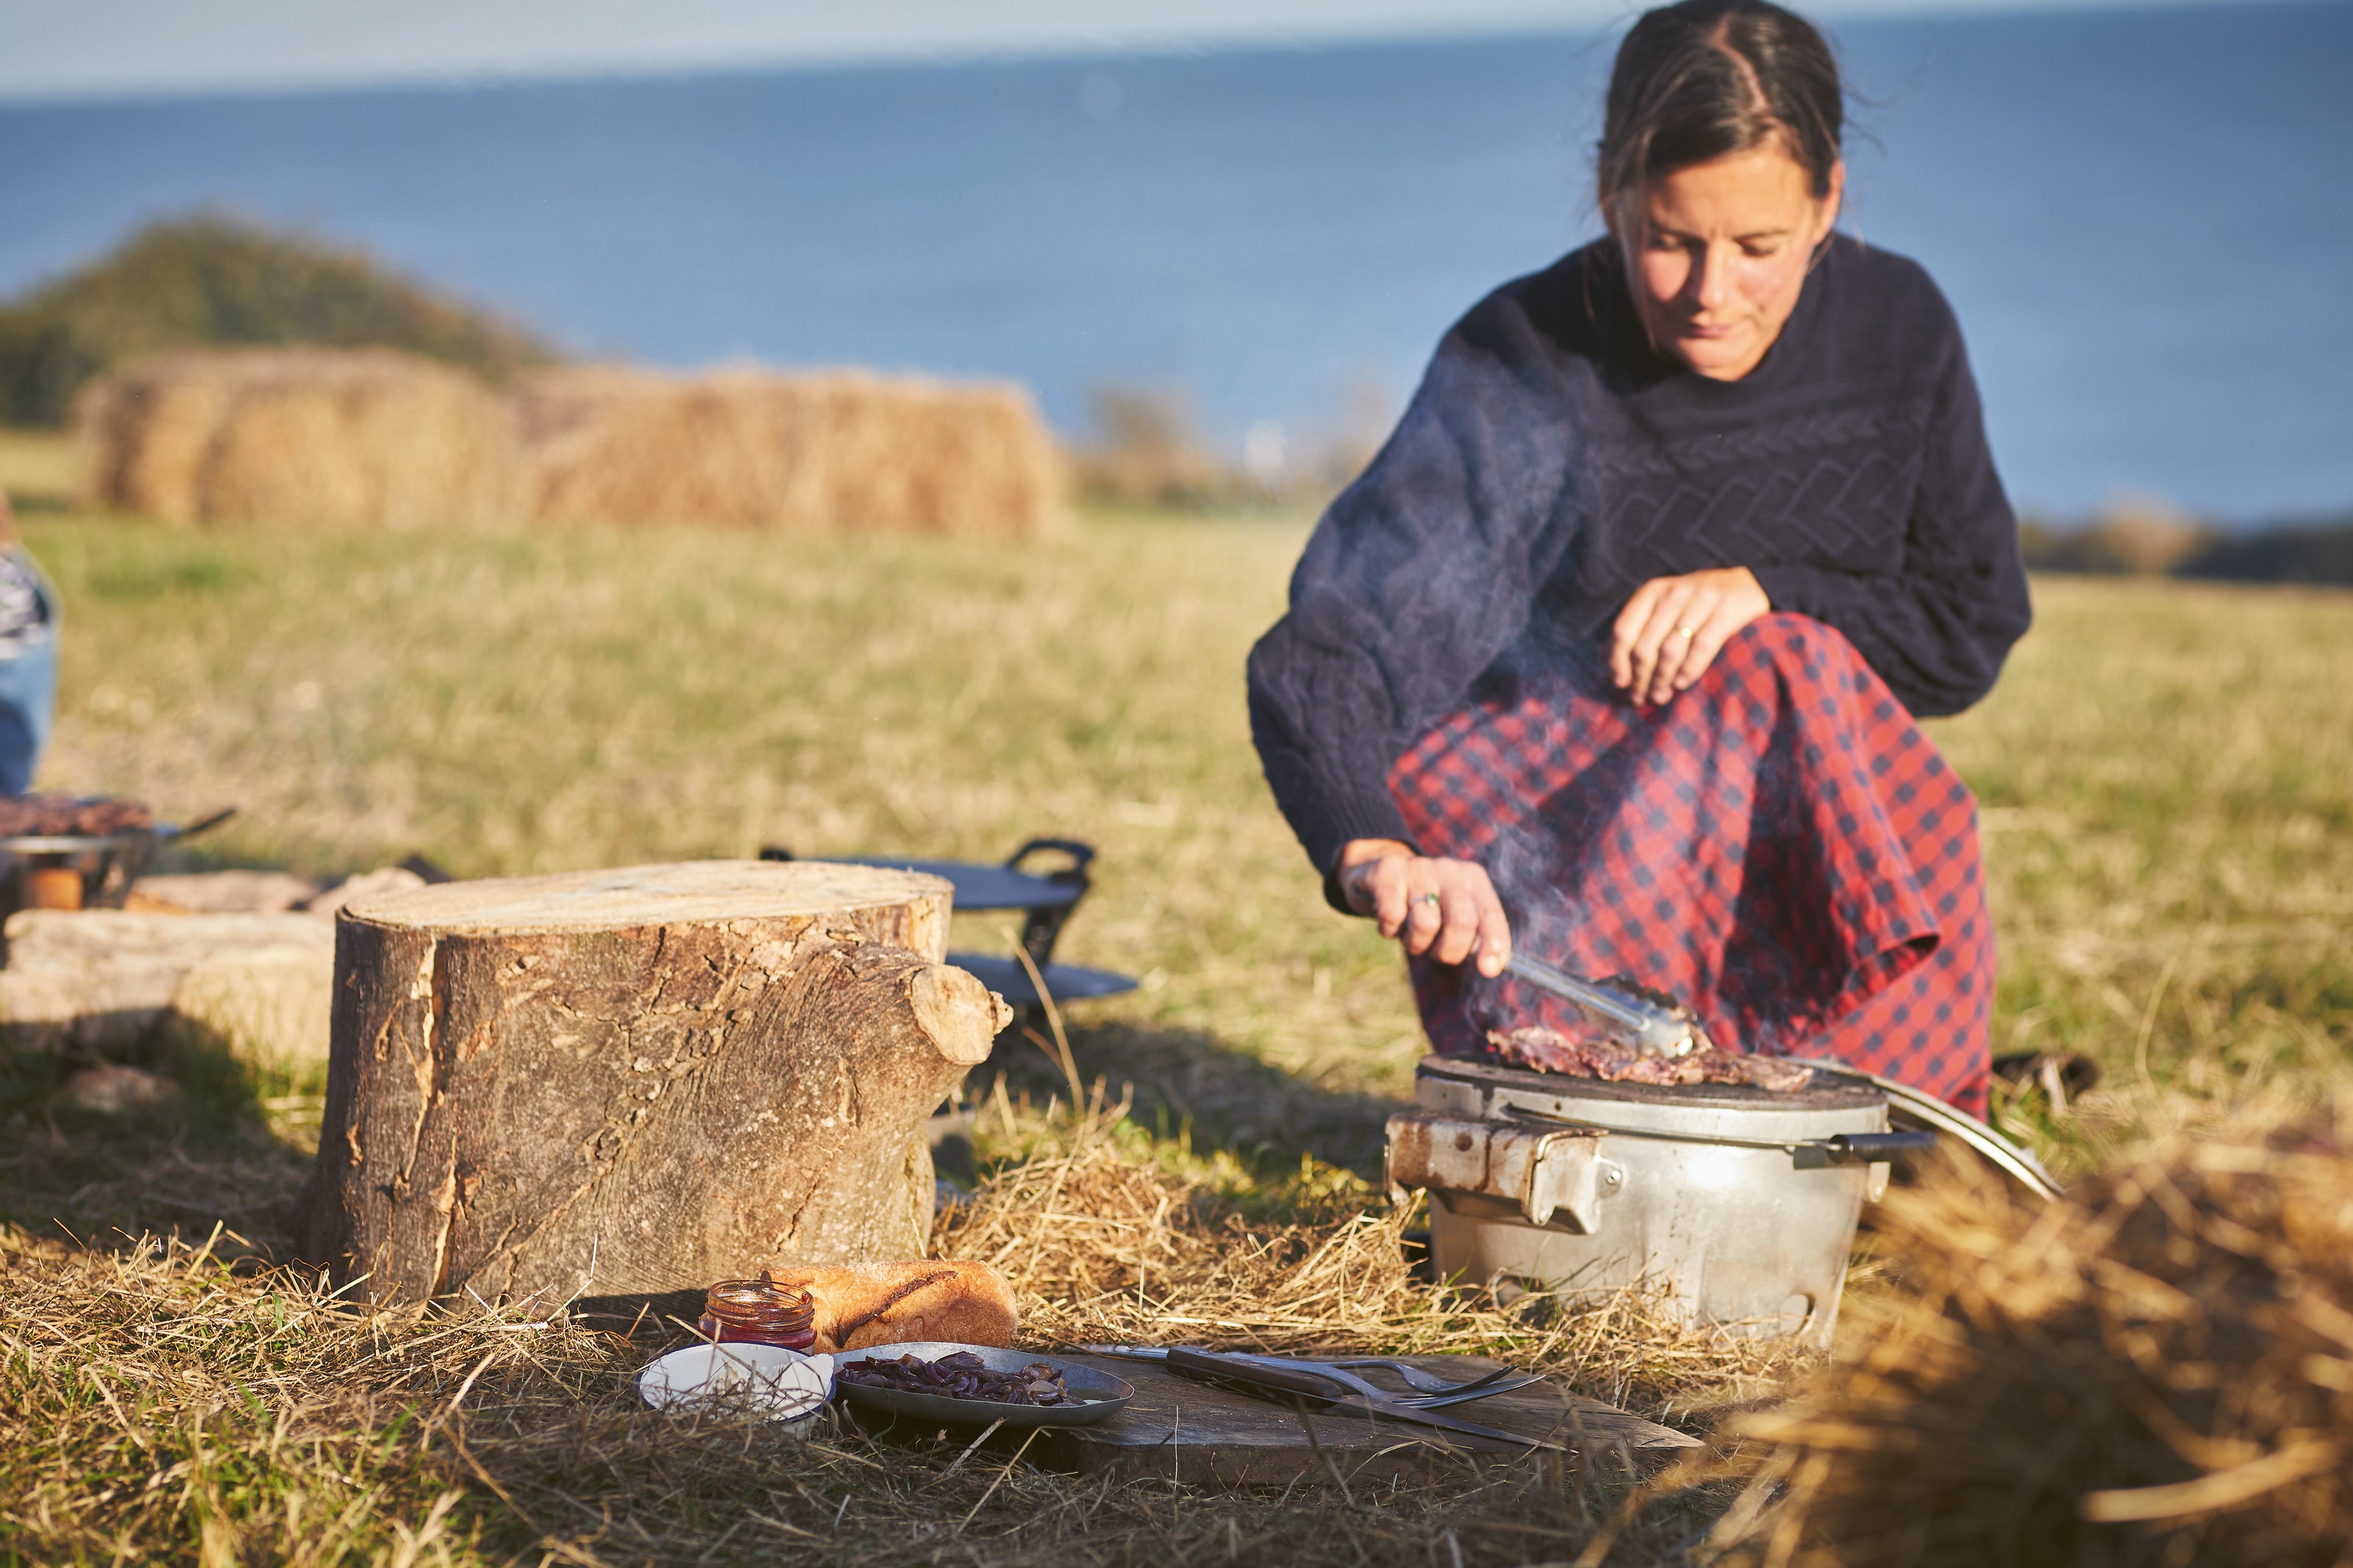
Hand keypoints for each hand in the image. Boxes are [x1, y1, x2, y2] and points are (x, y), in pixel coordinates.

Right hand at [1335, 839, 1510, 976]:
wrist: (1382, 875)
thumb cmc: (1426, 907)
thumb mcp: (1454, 917)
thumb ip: (1475, 939)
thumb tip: (1492, 967)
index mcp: (1473, 880)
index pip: (1490, 914)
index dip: (1493, 942)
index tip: (1487, 970)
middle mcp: (1449, 869)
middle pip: (1462, 921)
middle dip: (1448, 951)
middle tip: (1434, 953)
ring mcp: (1418, 868)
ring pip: (1426, 923)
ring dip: (1415, 944)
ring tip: (1410, 936)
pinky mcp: (1388, 871)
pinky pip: (1393, 916)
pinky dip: (1389, 930)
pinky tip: (1390, 923)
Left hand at [1610, 567, 1769, 705]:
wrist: (1747, 585)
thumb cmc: (1698, 605)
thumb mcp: (1665, 607)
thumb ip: (1640, 628)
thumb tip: (1606, 661)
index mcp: (1652, 592)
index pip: (1623, 629)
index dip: (1617, 660)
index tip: (1619, 683)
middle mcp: (1674, 593)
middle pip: (1645, 645)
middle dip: (1640, 678)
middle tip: (1640, 698)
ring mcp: (1701, 599)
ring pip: (1671, 649)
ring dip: (1662, 679)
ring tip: (1660, 696)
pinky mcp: (1726, 610)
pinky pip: (1702, 647)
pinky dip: (1689, 670)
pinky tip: (1682, 684)